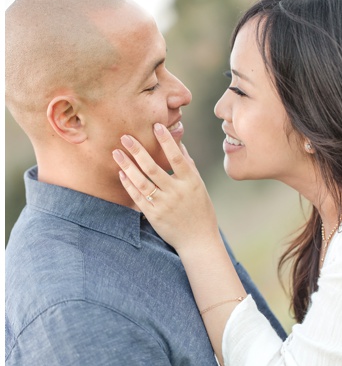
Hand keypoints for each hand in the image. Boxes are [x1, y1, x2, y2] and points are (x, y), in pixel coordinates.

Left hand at [112, 123, 219, 252]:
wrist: (198, 239)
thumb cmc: (201, 210)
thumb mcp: (199, 187)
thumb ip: (189, 166)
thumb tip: (179, 145)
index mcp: (191, 182)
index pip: (177, 157)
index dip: (166, 141)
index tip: (156, 126)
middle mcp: (177, 192)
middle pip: (153, 167)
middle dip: (138, 150)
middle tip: (125, 137)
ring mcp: (164, 204)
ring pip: (141, 181)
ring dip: (127, 165)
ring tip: (117, 152)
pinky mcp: (154, 215)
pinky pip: (138, 196)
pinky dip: (129, 183)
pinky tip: (122, 173)